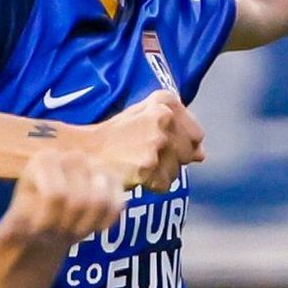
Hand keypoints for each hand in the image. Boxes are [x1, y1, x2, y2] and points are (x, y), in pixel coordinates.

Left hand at [1, 148, 123, 250]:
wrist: (49, 217)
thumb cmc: (31, 219)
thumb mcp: (17, 223)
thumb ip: (19, 223)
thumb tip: (22, 226)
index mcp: (44, 159)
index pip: (56, 195)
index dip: (48, 222)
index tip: (36, 230)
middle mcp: (72, 156)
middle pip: (79, 201)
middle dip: (67, 227)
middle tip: (55, 232)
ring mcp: (96, 166)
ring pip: (99, 203)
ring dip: (84, 226)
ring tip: (71, 230)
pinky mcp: (114, 180)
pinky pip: (117, 205)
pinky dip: (104, 223)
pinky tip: (91, 228)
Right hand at [89, 93, 204, 190]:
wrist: (85, 151)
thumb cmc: (114, 135)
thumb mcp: (145, 118)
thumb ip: (177, 130)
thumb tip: (201, 154)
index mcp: (164, 101)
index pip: (196, 134)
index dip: (181, 145)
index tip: (162, 145)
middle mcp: (163, 118)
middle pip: (188, 154)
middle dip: (172, 160)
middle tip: (146, 156)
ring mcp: (156, 143)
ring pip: (176, 171)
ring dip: (160, 173)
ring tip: (137, 164)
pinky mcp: (148, 167)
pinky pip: (163, 185)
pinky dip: (151, 185)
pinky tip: (135, 174)